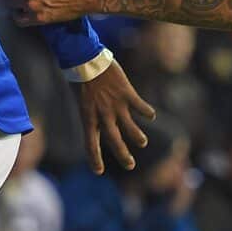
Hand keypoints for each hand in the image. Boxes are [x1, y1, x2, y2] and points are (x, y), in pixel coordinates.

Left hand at [76, 60, 155, 174]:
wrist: (86, 58)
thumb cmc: (81, 79)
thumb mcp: (82, 100)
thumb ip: (93, 114)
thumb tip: (103, 125)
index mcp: (88, 116)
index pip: (90, 144)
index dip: (94, 158)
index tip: (98, 172)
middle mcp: (103, 114)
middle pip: (114, 140)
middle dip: (123, 155)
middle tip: (130, 165)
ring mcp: (116, 105)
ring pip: (130, 127)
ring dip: (137, 137)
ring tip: (142, 142)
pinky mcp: (126, 93)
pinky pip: (140, 106)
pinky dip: (147, 112)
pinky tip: (150, 115)